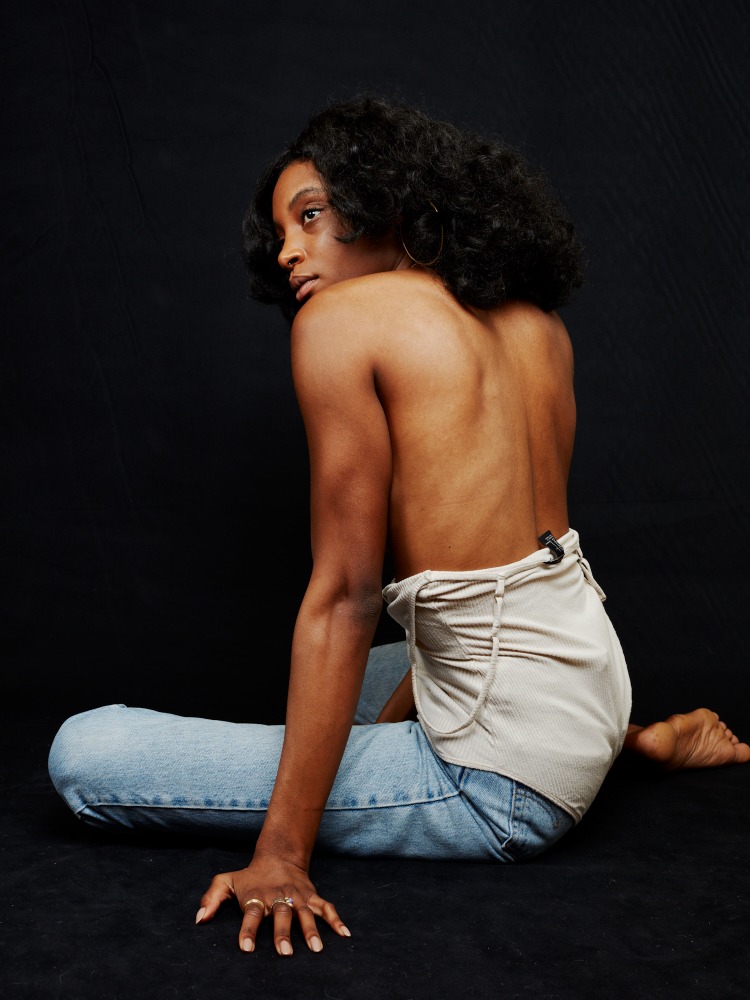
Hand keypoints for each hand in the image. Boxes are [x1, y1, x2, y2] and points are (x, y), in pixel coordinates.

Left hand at [194, 855, 350, 955]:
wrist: (278, 856)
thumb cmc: (249, 877)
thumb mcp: (226, 881)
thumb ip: (211, 898)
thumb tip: (199, 920)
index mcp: (257, 897)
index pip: (251, 915)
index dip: (248, 931)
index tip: (247, 948)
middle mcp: (279, 897)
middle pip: (281, 915)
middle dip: (283, 933)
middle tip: (285, 953)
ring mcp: (298, 897)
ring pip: (306, 913)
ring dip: (311, 930)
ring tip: (316, 949)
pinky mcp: (312, 896)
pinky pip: (326, 907)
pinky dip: (336, 920)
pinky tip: (345, 934)